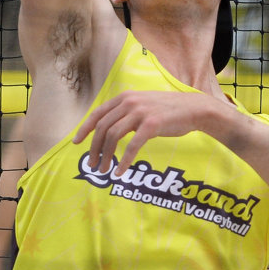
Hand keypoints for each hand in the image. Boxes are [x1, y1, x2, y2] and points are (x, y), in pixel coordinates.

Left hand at [73, 90, 215, 176]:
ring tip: (104, 170)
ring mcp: (140, 113)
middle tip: (92, 165)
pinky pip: (132, 146)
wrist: (193, 109)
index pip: (97, 113)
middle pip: (103, 128)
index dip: (84, 129)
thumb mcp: (142, 105)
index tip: (76, 143)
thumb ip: (126, 112)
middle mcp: (130, 102)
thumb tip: (108, 128)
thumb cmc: (167, 110)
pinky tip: (120, 172)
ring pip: (113, 137)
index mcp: (125, 97)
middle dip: (94, 148)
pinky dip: (124, 161)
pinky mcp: (152, 125)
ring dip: (106, 156)